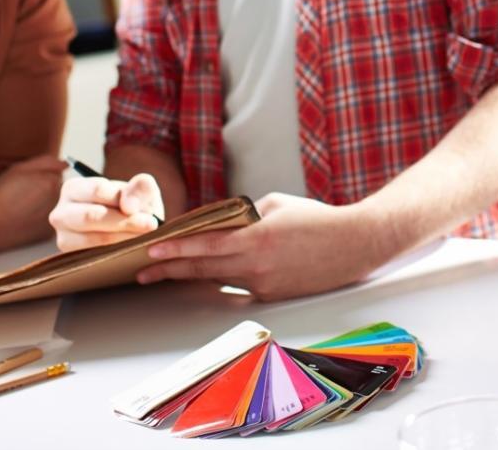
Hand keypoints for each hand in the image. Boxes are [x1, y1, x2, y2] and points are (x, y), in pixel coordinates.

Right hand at [0, 155, 67, 250]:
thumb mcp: (19, 169)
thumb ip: (46, 162)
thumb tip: (65, 163)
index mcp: (51, 183)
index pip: (57, 173)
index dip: (40, 176)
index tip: (24, 183)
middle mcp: (57, 202)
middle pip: (60, 189)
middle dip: (46, 189)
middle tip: (23, 195)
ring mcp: (54, 219)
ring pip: (56, 204)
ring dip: (46, 203)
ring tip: (23, 207)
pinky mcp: (49, 234)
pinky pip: (51, 219)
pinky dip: (42, 217)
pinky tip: (25, 218)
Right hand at [48, 172, 165, 250]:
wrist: (129, 229)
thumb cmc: (132, 205)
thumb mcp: (141, 191)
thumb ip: (140, 187)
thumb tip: (128, 206)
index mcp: (73, 188)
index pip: (98, 190)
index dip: (124, 200)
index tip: (148, 213)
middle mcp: (61, 213)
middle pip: (90, 216)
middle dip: (124, 222)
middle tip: (151, 226)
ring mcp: (63, 237)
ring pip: (92, 238)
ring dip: (123, 239)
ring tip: (144, 237)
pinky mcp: (71, 258)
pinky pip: (93, 257)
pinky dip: (116, 253)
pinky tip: (132, 248)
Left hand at [136, 193, 386, 300]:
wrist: (353, 245)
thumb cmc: (317, 219)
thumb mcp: (276, 204)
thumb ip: (244, 214)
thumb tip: (220, 222)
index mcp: (257, 238)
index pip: (206, 246)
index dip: (176, 249)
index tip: (152, 251)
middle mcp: (256, 266)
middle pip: (203, 269)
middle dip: (170, 270)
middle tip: (144, 272)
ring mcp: (263, 284)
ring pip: (218, 278)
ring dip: (193, 274)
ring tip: (170, 271)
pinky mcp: (271, 295)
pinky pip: (239, 286)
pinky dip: (224, 277)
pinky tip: (210, 275)